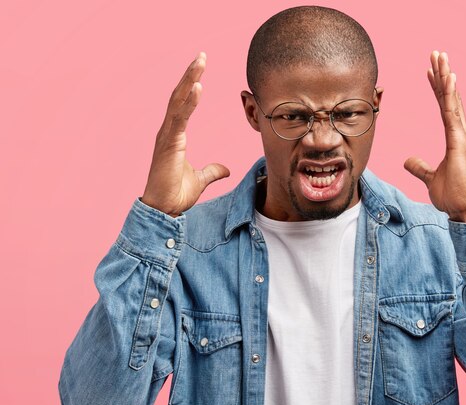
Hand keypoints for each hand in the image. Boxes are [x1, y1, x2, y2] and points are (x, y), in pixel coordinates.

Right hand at [141, 52, 229, 216]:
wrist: (163, 211)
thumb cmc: (175, 195)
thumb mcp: (200, 179)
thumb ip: (212, 171)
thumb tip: (226, 169)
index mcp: (175, 136)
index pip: (184, 104)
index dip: (191, 86)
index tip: (201, 68)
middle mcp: (168, 131)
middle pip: (180, 96)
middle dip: (191, 75)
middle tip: (202, 55)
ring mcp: (167, 136)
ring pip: (178, 101)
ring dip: (189, 80)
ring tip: (200, 61)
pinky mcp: (169, 143)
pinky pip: (179, 117)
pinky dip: (189, 101)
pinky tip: (198, 86)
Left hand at [404, 51, 465, 223]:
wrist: (464, 209)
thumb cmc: (452, 195)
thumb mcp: (430, 178)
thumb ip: (420, 167)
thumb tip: (407, 160)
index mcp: (455, 137)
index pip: (444, 106)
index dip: (438, 88)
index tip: (431, 71)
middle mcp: (461, 131)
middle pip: (449, 97)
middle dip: (442, 74)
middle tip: (436, 53)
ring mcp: (462, 134)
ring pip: (452, 99)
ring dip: (446, 76)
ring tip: (440, 56)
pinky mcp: (459, 140)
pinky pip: (452, 112)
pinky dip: (450, 93)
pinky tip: (448, 76)